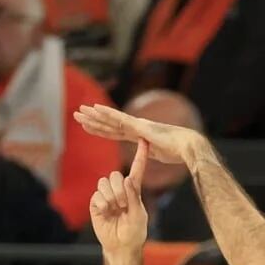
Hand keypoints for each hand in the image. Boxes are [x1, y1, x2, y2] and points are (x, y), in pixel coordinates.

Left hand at [75, 104, 205, 167]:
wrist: (187, 147)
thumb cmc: (177, 152)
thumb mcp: (157, 154)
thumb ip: (147, 153)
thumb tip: (143, 156)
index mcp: (138, 135)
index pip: (114, 133)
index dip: (100, 129)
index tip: (87, 126)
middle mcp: (136, 127)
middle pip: (109, 125)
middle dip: (92, 120)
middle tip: (77, 114)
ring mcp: (137, 125)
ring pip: (111, 120)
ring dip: (94, 115)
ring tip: (80, 110)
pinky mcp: (140, 126)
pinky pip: (120, 118)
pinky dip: (107, 113)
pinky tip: (96, 108)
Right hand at [88, 141, 149, 256]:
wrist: (121, 245)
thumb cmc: (135, 231)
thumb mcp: (139, 214)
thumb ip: (134, 197)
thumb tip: (126, 179)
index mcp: (134, 190)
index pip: (137, 170)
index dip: (140, 156)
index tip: (144, 141)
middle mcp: (120, 189)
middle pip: (115, 175)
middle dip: (120, 190)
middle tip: (123, 206)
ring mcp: (107, 195)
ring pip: (104, 183)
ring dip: (112, 197)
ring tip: (116, 210)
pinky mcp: (96, 202)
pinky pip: (97, 195)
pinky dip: (103, 204)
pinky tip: (107, 213)